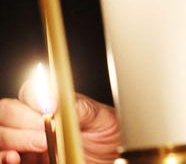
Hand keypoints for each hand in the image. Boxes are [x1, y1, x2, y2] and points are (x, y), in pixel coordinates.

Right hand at [0, 78, 120, 163]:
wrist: (111, 159)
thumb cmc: (108, 137)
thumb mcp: (102, 119)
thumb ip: (80, 108)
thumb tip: (54, 100)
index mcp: (52, 105)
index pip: (30, 92)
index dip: (34, 97)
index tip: (48, 108)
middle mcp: (34, 122)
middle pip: (7, 112)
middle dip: (21, 121)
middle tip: (45, 132)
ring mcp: (26, 143)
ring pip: (1, 135)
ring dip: (11, 139)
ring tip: (40, 145)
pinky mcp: (27, 161)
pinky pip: (4, 158)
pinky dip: (3, 157)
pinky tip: (15, 158)